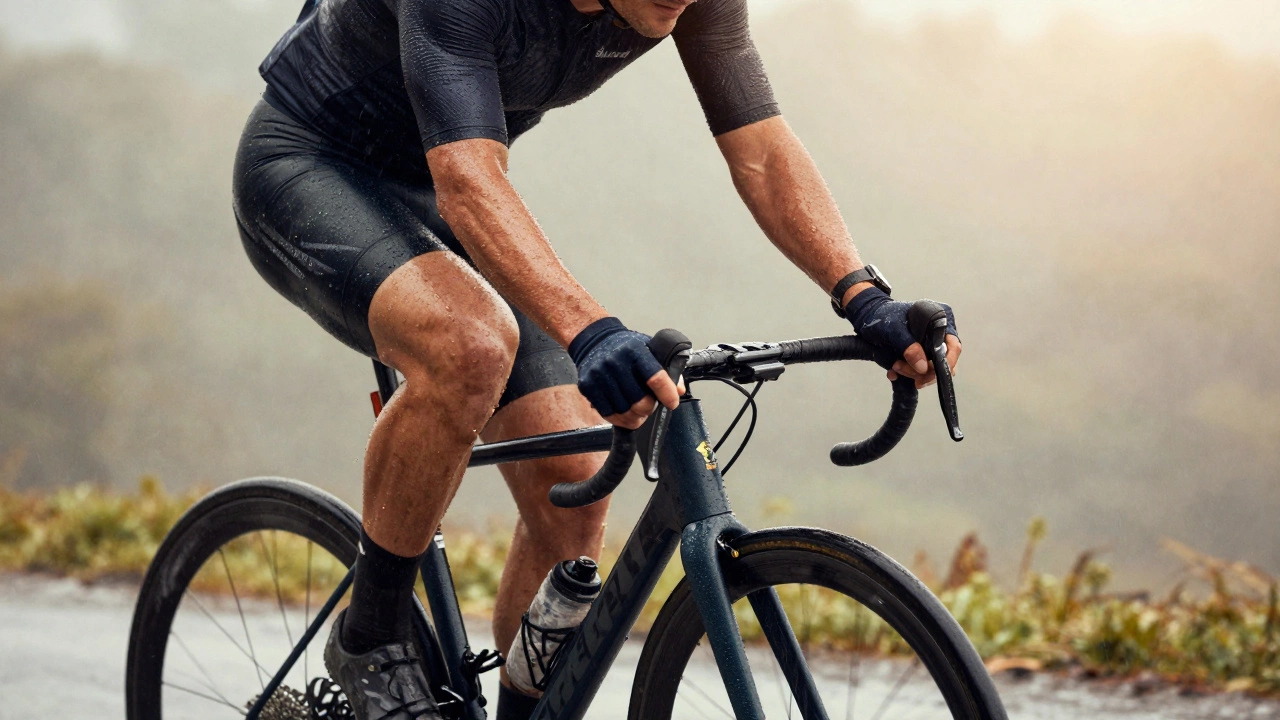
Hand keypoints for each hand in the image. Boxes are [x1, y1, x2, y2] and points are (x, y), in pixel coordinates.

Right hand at [568, 317, 684, 429]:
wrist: (594, 339)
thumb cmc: (625, 346)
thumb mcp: (649, 348)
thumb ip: (667, 369)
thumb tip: (679, 390)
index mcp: (635, 350)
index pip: (656, 378)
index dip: (667, 395)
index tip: (672, 403)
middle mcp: (616, 362)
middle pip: (640, 402)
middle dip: (650, 409)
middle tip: (650, 406)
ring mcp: (600, 375)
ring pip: (625, 412)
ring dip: (635, 417)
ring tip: (637, 412)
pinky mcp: (588, 386)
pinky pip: (608, 414)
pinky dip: (619, 419)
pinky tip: (624, 413)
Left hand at [843, 289, 961, 389]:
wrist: (868, 317)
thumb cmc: (882, 316)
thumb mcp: (894, 329)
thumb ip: (908, 346)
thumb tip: (923, 368)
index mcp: (940, 318)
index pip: (953, 345)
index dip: (946, 363)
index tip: (928, 374)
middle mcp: (940, 332)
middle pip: (943, 361)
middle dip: (923, 371)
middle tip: (900, 369)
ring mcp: (931, 344)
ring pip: (931, 369)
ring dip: (913, 373)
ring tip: (895, 367)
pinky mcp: (921, 354)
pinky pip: (920, 370)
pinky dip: (908, 374)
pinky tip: (894, 373)